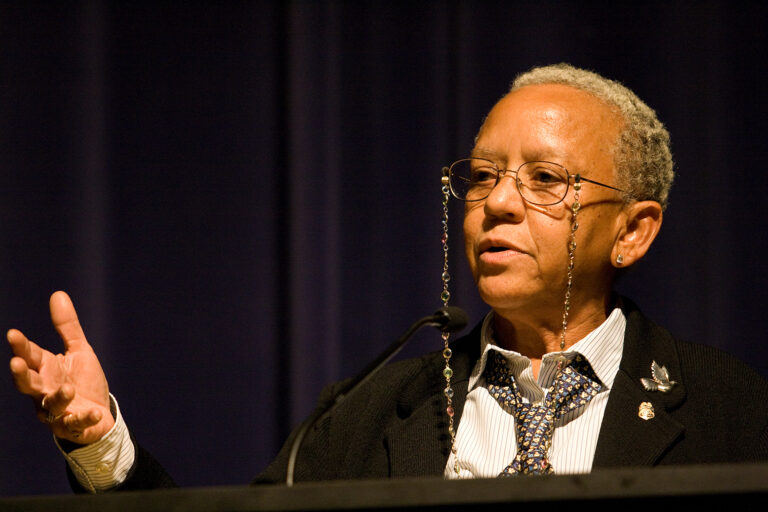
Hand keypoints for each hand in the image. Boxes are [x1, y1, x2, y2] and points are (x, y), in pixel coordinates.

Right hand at [8, 291, 114, 443]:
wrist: (99, 415)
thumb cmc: (83, 382)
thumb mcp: (79, 351)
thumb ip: (68, 327)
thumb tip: (58, 294)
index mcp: (46, 370)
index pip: (29, 356)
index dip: (21, 346)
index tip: (13, 334)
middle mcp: (45, 391)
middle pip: (28, 384)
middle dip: (21, 375)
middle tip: (16, 363)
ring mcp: (58, 412)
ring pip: (51, 406)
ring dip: (58, 398)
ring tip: (69, 389)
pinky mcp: (74, 427)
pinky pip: (76, 424)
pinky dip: (84, 418)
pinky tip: (94, 411)